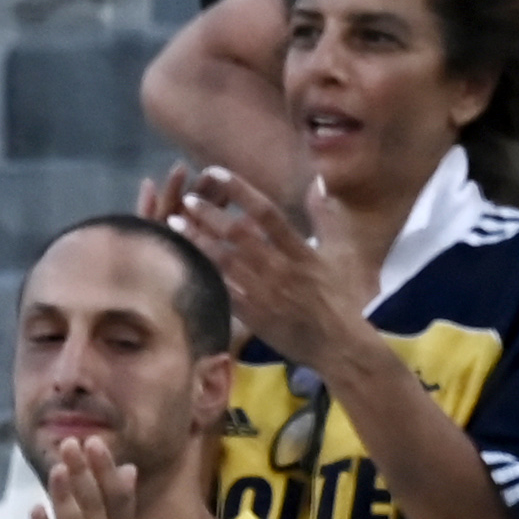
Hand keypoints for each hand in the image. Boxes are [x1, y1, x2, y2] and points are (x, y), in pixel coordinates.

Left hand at [158, 162, 354, 371]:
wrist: (339, 346)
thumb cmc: (342, 296)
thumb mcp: (343, 250)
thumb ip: (325, 214)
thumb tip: (316, 180)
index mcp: (301, 251)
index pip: (267, 214)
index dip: (240, 191)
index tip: (216, 173)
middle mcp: (279, 270)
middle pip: (238, 237)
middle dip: (209, 215)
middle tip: (187, 199)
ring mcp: (264, 295)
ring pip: (224, 263)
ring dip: (198, 241)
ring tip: (175, 224)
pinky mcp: (253, 317)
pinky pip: (223, 292)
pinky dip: (204, 274)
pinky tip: (184, 259)